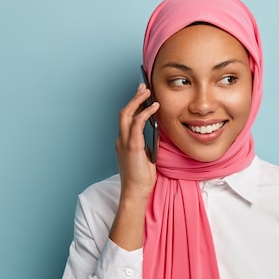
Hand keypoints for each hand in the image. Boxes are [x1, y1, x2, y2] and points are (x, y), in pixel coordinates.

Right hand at [109, 84, 159, 249]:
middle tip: (143, 87)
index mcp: (124, 142)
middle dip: (133, 97)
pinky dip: (145, 113)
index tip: (142, 95)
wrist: (136, 191)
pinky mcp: (131, 146)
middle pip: (124, 112)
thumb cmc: (142, 177)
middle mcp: (121, 139)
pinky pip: (136, 124)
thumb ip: (147, 144)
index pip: (127, 119)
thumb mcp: (146, 156)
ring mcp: (124, 142)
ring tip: (147, 91)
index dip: (133, 105)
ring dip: (137, 101)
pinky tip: (154, 107)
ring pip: (126, 114)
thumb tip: (157, 132)